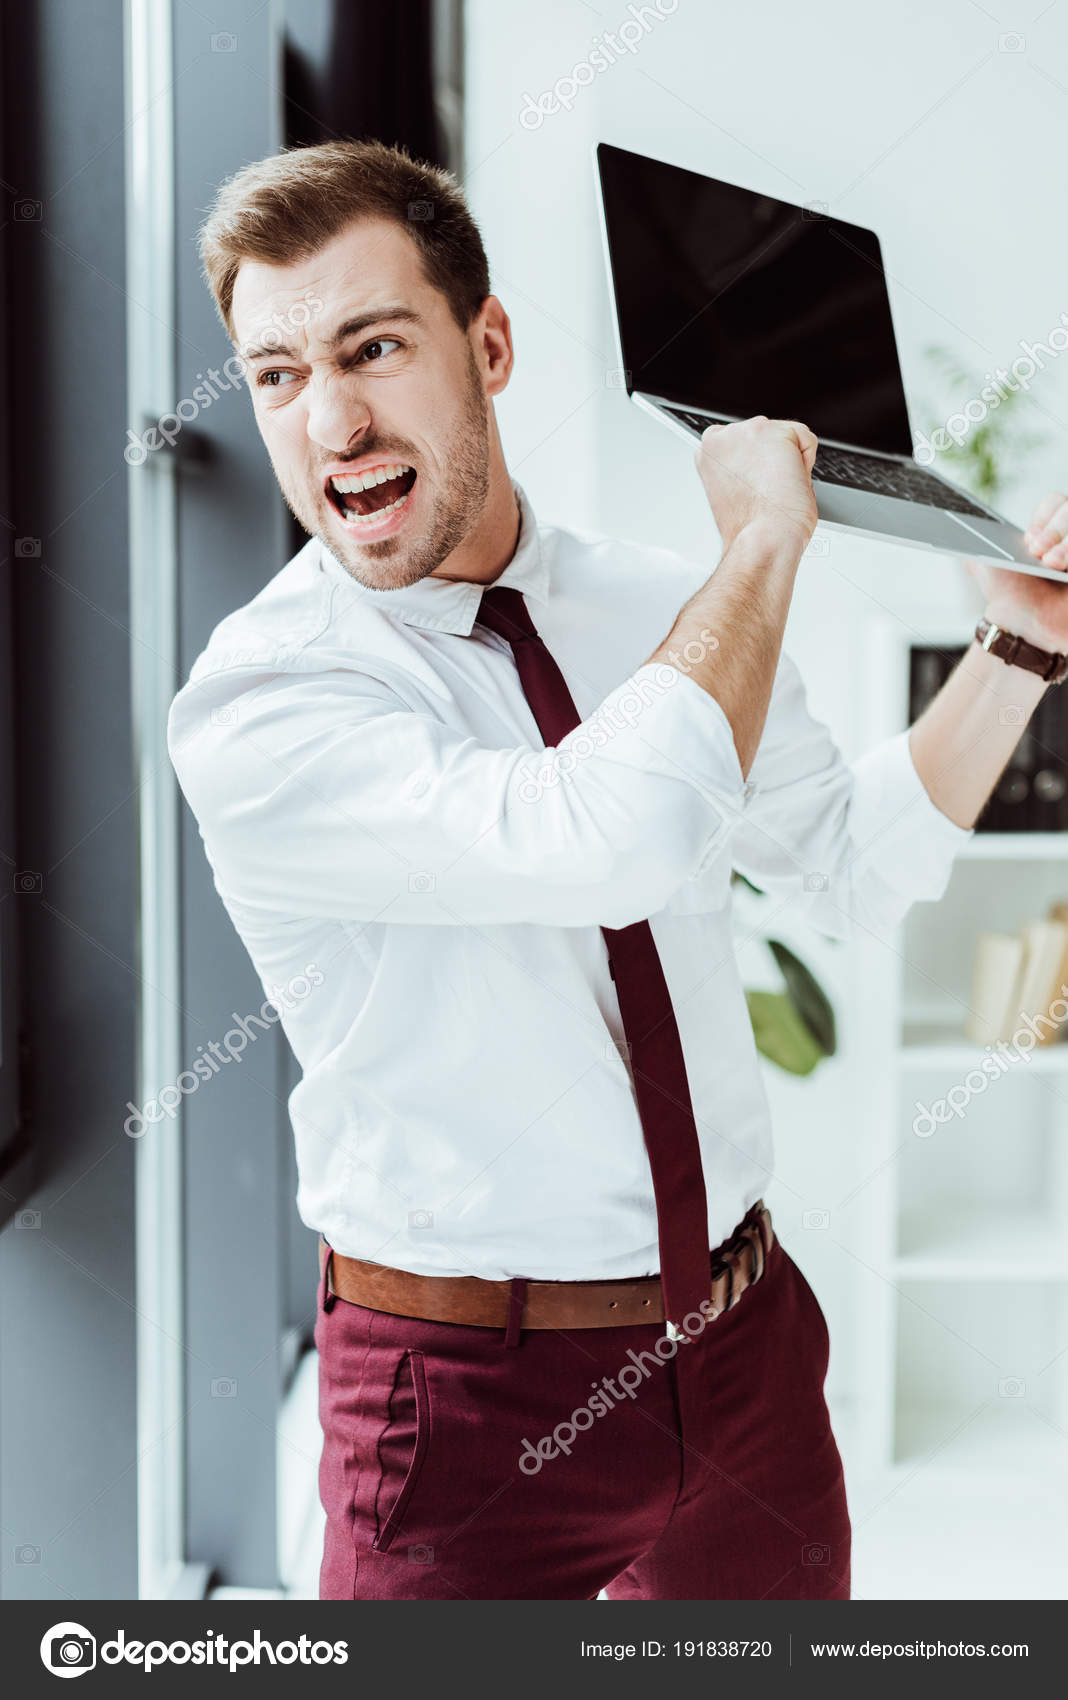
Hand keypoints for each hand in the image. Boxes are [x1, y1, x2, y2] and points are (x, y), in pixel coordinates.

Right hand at [694, 415, 818, 555]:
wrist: (761, 538)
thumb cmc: (749, 528)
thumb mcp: (732, 491)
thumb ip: (741, 469)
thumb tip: (760, 462)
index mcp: (709, 452)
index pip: (745, 444)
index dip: (757, 466)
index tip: (756, 486)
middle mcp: (724, 436)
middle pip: (766, 437)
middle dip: (774, 462)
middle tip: (767, 493)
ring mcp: (748, 431)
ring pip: (786, 438)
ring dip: (789, 464)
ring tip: (777, 490)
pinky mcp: (775, 431)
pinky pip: (806, 439)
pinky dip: (806, 463)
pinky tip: (789, 483)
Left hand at [966, 490, 1067, 650]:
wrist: (1021, 628)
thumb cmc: (1005, 595)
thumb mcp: (983, 559)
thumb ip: (970, 537)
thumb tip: (942, 522)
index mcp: (1046, 529)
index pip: (1057, 502)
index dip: (1046, 515)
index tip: (1028, 538)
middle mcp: (1066, 540)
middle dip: (1057, 527)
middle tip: (1036, 551)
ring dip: (1066, 544)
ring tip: (1051, 564)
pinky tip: (1064, 571)